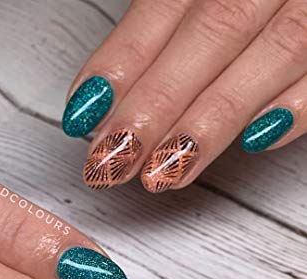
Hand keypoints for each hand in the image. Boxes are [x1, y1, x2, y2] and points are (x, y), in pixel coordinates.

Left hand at [62, 0, 306, 191]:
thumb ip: (167, 26)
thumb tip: (110, 96)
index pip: (160, 10)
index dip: (118, 65)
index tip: (82, 116)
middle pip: (209, 35)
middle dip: (154, 108)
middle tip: (111, 163)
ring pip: (272, 52)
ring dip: (210, 122)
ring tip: (162, 174)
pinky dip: (298, 105)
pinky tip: (256, 141)